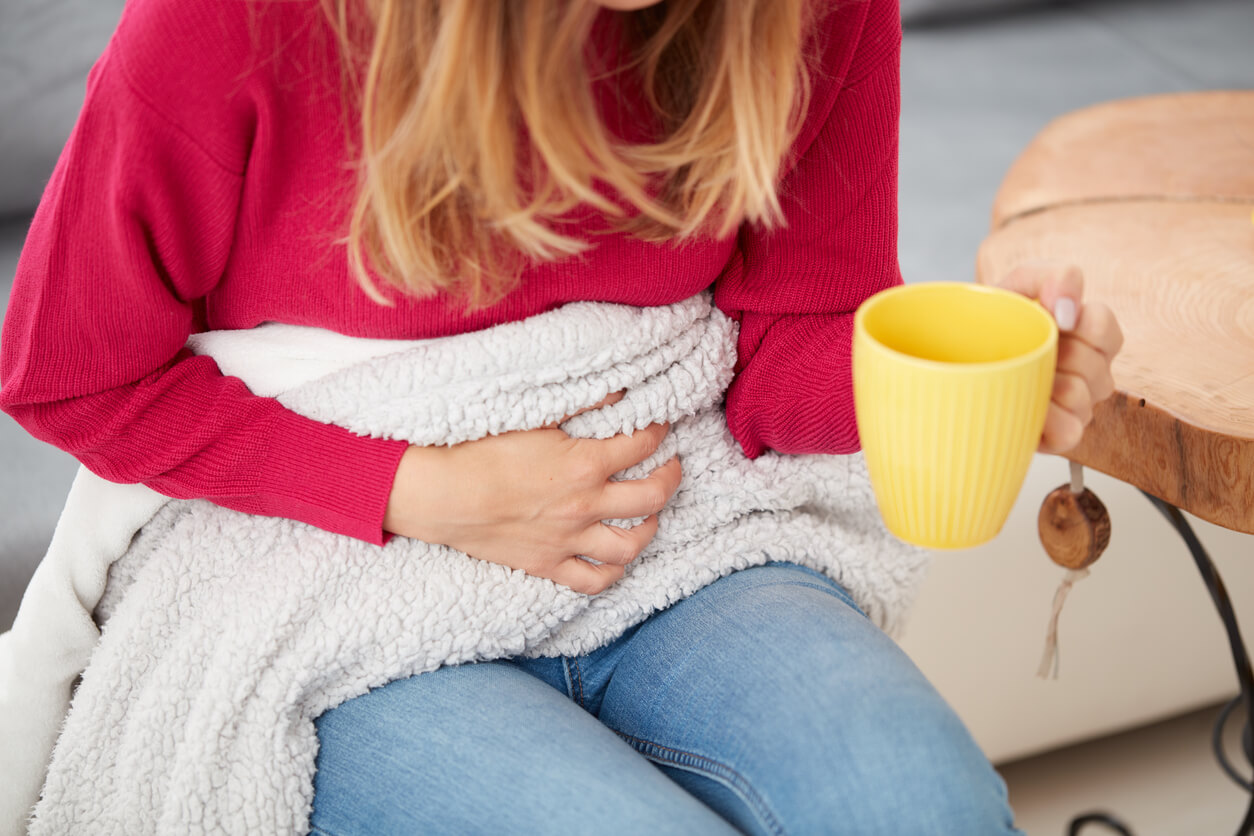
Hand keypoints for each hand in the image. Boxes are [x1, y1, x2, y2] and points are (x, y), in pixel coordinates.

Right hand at [383, 392, 681, 593]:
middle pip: (652, 497)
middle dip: (670, 478)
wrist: (441, 495)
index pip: (643, 444)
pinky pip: (593, 581)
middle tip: (670, 467)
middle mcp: (586, 505)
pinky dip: (611, 573)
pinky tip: (616, 560)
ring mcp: (569, 540)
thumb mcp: (535, 417)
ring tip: (650, 515)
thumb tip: (619, 391)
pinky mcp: (548, 565)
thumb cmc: (480, 450)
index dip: (658, 431)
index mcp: (585, 463)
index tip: (659, 425)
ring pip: (630, 546)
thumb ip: (582, 404)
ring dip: (649, 529)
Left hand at [996, 264, 1123, 453]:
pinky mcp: (1060, 435)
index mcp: (1086, 334)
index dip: (1079, 324)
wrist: (949, 357)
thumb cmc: (990, 323)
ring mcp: (1077, 404)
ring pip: (1082, 397)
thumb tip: (1069, 308)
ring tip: (1018, 378)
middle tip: (1022, 351)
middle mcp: (1089, 370)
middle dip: (1054, 354)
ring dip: (1044, 384)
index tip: (1048, 319)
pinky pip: (1071, 431)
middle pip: (1094, 364)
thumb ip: (1054, 275)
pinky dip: (1046, 418)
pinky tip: (1023, 405)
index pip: (1106, 327)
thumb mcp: (1018, 284)